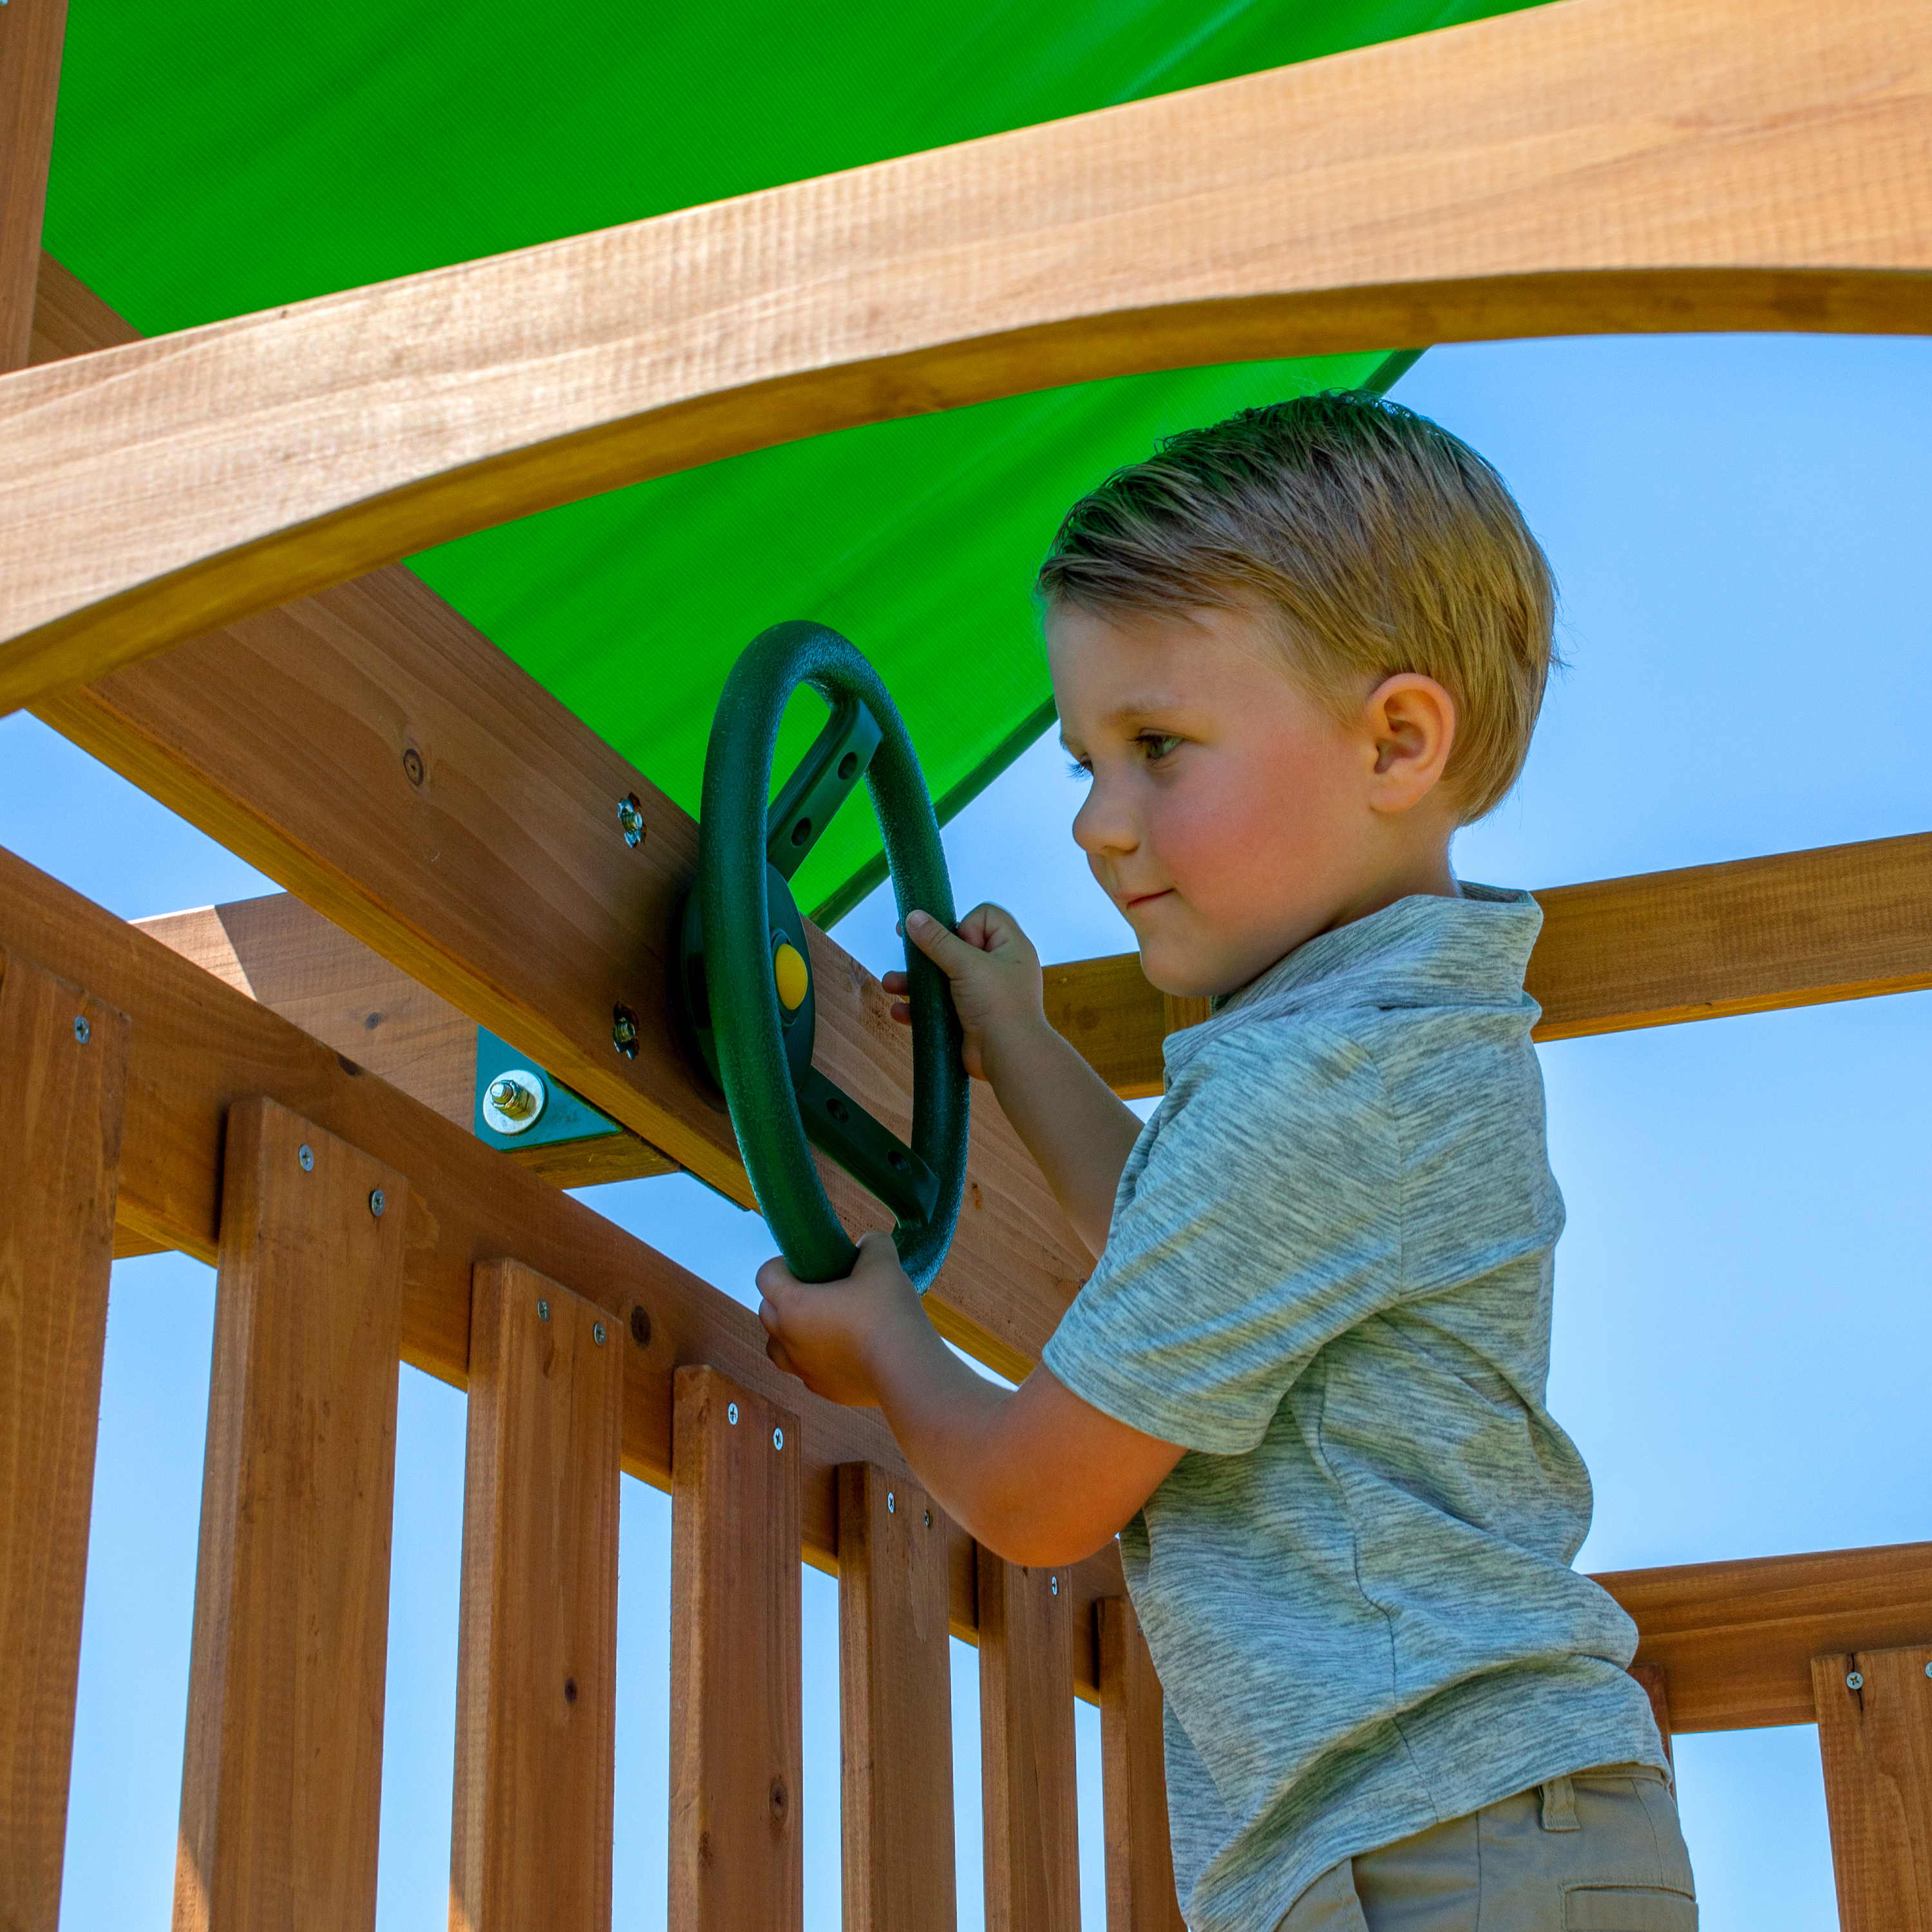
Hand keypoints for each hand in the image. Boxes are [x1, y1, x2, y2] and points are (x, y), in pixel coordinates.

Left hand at [757, 1229, 927, 1406]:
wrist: (907, 1369)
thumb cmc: (888, 1312)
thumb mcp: (883, 1262)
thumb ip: (871, 1244)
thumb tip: (867, 1243)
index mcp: (793, 1305)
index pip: (765, 1276)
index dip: (780, 1263)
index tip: (805, 1262)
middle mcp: (789, 1340)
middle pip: (766, 1312)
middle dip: (783, 1296)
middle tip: (816, 1288)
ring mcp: (804, 1369)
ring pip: (777, 1348)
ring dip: (788, 1333)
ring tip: (818, 1323)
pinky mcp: (824, 1390)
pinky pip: (805, 1371)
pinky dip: (812, 1358)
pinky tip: (839, 1349)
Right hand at [884, 902, 1045, 1080]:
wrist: (1009, 1057)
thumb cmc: (997, 1003)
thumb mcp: (966, 964)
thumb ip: (937, 940)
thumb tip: (914, 916)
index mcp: (1010, 947)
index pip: (986, 916)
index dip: (966, 923)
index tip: (957, 942)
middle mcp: (998, 968)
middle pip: (957, 946)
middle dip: (927, 951)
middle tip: (905, 946)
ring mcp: (983, 994)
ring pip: (943, 978)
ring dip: (915, 980)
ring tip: (889, 983)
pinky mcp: (969, 1018)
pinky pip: (940, 1006)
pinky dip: (921, 1007)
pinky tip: (900, 1011)